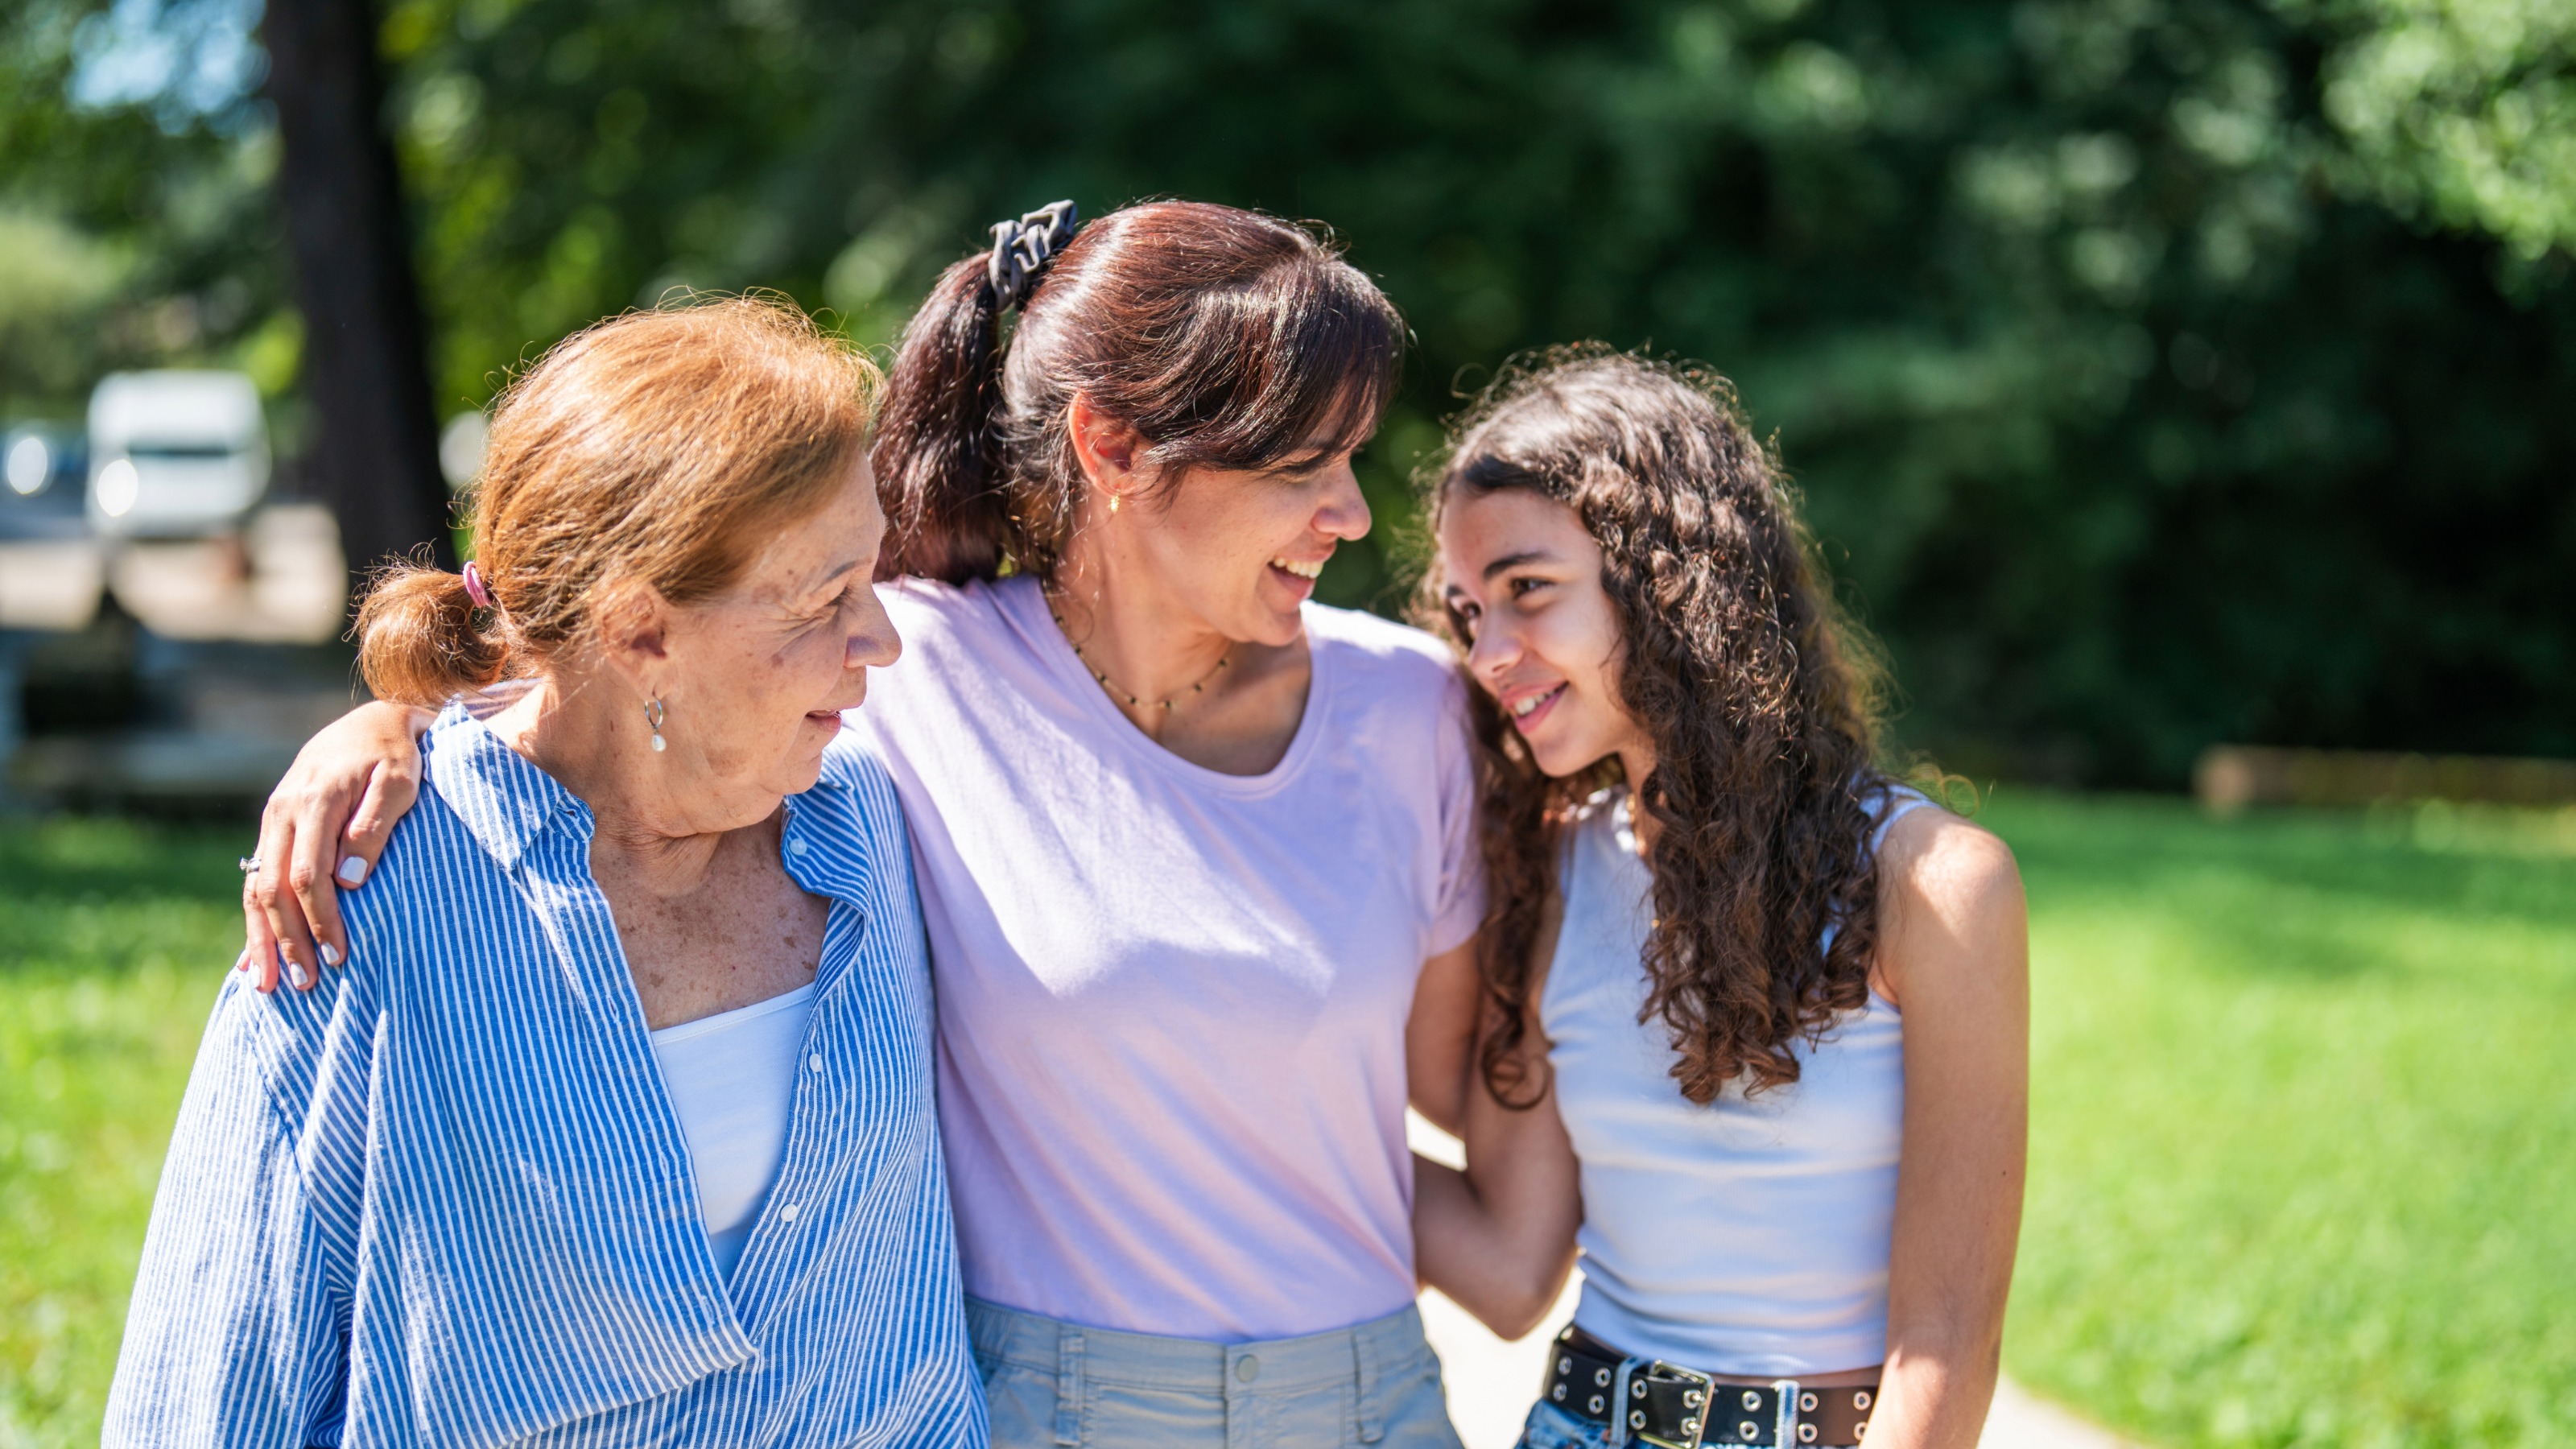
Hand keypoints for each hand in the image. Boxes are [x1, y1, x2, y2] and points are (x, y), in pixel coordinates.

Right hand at [241, 701, 433, 991]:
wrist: (371, 722)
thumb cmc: (395, 755)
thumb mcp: (400, 781)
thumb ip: (375, 826)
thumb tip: (350, 881)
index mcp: (314, 802)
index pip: (308, 875)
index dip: (320, 919)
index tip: (338, 956)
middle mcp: (283, 812)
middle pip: (272, 889)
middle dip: (287, 940)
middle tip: (306, 985)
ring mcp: (273, 820)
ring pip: (255, 888)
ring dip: (262, 938)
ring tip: (268, 985)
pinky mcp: (274, 828)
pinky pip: (255, 880)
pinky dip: (253, 920)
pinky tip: (252, 957)